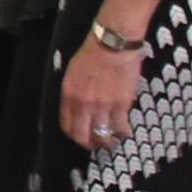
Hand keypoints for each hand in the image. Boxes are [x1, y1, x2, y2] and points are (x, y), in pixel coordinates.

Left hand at [59, 36, 142, 150]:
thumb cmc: (92, 54)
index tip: (80, 137)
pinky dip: (122, 133)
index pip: (67, 125)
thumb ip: (73, 94)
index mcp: (69, 95)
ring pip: (102, 135)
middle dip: (89, 144)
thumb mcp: (72, 74)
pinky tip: (125, 133)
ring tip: (112, 143)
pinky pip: (120, 126)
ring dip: (107, 142)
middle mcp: (83, 104)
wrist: (113, 45)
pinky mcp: (121, 104)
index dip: (74, 135)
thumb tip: (77, 109)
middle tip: (96, 146)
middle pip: (82, 135)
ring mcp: (102, 106)